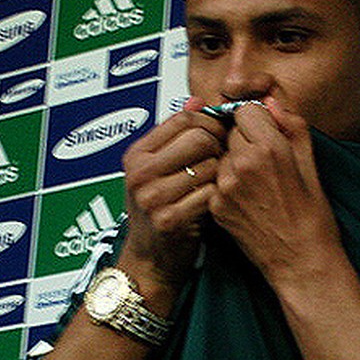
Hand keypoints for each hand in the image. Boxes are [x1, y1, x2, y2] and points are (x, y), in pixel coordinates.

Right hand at [120, 101, 227, 288]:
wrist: (151, 259)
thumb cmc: (160, 210)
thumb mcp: (158, 169)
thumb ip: (177, 135)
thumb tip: (198, 100)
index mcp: (136, 155)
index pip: (183, 117)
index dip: (210, 121)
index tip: (220, 134)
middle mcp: (140, 173)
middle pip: (198, 137)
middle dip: (219, 145)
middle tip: (223, 159)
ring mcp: (152, 197)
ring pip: (209, 164)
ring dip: (221, 173)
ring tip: (218, 182)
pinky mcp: (170, 219)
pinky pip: (211, 193)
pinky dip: (220, 196)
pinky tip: (217, 202)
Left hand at [209, 99, 341, 286]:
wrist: (301, 263)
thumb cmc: (312, 218)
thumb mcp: (311, 163)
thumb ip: (291, 125)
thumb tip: (271, 102)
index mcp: (270, 148)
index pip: (245, 110)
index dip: (257, 120)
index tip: (265, 132)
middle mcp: (242, 164)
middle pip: (230, 131)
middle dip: (244, 139)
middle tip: (263, 162)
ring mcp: (225, 187)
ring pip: (220, 154)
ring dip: (233, 161)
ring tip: (256, 183)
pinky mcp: (215, 206)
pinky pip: (216, 179)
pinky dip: (226, 184)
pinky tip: (247, 199)